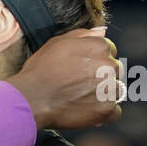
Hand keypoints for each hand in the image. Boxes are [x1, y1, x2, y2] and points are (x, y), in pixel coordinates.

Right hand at [10, 27, 125, 129]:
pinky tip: (87, 111)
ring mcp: (109, 88)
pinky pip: (114, 112)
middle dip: (101, 77)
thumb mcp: (57, 43)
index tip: (81, 70)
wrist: (31, 98)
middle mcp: (109, 65)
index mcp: (100, 46)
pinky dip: (103, 113)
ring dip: (103, 95)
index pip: (110, 51)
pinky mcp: (106, 109)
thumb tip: (102, 32)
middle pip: (114, 71)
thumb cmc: (40, 70)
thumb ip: (83, 35)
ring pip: (116, 91)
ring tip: (81, 99)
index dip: (94, 61)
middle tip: (79, 86)